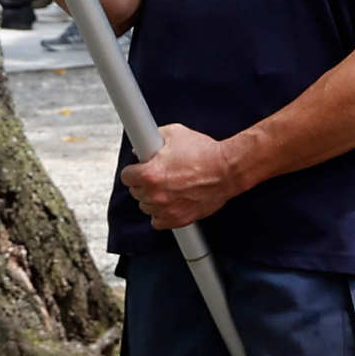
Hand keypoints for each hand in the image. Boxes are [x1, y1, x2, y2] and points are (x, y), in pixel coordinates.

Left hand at [121, 121, 249, 229]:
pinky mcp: (178, 219)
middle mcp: (155, 194)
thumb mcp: (175, 134)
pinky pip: (158, 221)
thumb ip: (153, 138)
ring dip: (152, 198)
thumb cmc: (205, 152)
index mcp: (150, 174)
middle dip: (143, 183)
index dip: (134, 170)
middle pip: (135, 192)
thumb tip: (142, 145)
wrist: (228, 170)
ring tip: (167, 188)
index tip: (139, 169)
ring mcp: (166, 209)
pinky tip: (170, 203)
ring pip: (146, 207)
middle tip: (157, 176)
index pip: (126, 176)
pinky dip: (161, 214)